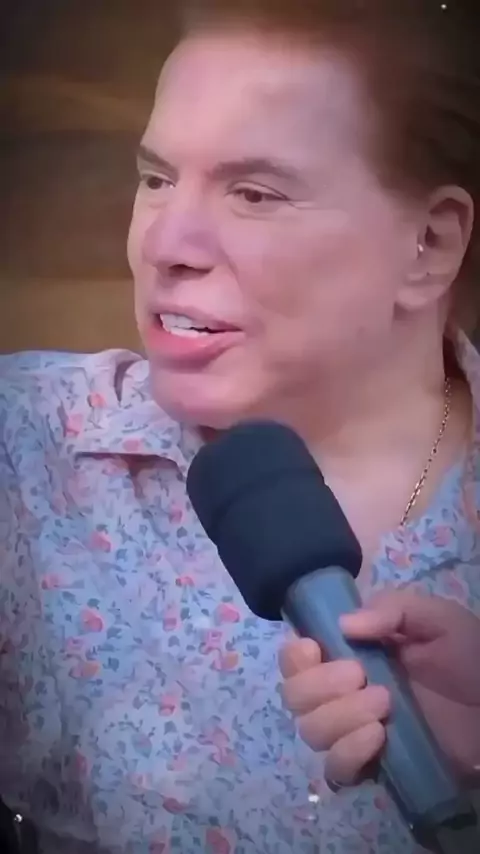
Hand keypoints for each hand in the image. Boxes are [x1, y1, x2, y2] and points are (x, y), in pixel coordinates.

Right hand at [279, 589, 479, 786]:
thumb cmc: (470, 658)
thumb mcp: (438, 619)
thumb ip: (394, 609)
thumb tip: (344, 625)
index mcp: (352, 652)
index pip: (297, 657)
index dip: (294, 656)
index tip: (313, 649)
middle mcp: (344, 692)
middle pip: (295, 695)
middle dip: (318, 685)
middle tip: (360, 675)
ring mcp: (356, 731)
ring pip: (311, 731)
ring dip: (338, 716)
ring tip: (383, 705)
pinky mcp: (374, 766)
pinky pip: (336, 771)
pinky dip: (348, 753)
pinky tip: (377, 738)